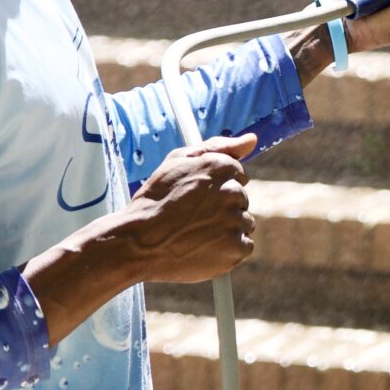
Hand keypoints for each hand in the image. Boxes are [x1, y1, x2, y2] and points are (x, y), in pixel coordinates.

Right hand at [113, 133, 258, 284]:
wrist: (138, 241)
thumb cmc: (156, 199)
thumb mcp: (178, 161)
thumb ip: (218, 147)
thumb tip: (252, 140)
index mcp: (221, 166)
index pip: (239, 175)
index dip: (216, 187)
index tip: (197, 197)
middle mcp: (232, 191)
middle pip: (241, 199)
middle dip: (222, 206)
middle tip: (193, 216)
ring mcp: (235, 221)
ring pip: (244, 222)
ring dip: (227, 228)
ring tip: (197, 233)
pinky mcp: (236, 248)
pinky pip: (244, 246)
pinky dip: (229, 249)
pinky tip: (205, 247)